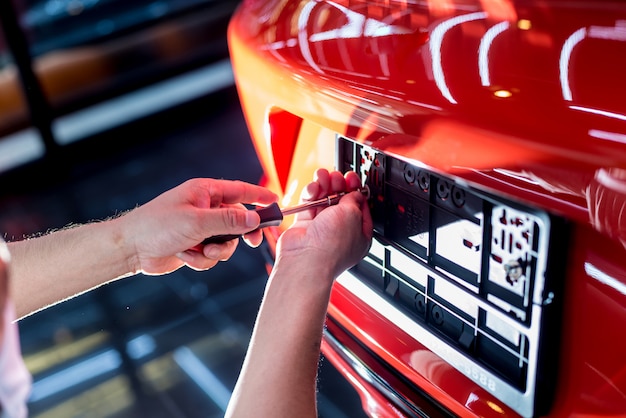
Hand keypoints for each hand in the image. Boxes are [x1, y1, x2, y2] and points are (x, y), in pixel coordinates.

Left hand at [116, 178, 276, 273]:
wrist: (131, 249)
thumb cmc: (157, 226)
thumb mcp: (196, 221)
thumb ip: (228, 220)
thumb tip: (254, 218)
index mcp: (205, 192)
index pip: (241, 190)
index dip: (260, 196)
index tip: (277, 201)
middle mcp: (205, 208)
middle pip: (238, 220)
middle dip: (240, 234)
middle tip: (252, 242)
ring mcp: (200, 228)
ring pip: (227, 242)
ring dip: (216, 250)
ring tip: (200, 250)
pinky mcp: (195, 245)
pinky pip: (212, 255)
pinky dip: (202, 259)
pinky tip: (185, 255)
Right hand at [276, 169, 372, 279]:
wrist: (306, 260)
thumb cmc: (331, 247)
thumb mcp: (353, 214)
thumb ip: (353, 199)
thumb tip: (353, 192)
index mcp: (359, 234)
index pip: (360, 207)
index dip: (356, 190)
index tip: (353, 178)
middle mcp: (341, 232)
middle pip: (341, 202)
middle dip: (338, 186)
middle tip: (337, 177)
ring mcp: (322, 229)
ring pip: (324, 201)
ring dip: (323, 186)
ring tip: (322, 176)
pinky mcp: (305, 227)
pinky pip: (309, 205)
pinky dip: (310, 194)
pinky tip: (313, 187)